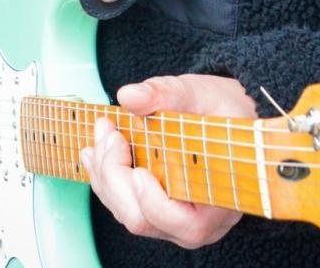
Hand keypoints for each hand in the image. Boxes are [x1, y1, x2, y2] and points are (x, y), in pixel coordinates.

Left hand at [82, 74, 253, 249]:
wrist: (223, 115)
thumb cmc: (219, 110)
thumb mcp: (198, 94)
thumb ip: (166, 94)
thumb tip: (130, 96)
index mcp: (222, 201)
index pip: (188, 224)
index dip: (155, 202)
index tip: (138, 169)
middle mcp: (200, 222)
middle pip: (145, 220)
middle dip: (116, 178)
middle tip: (109, 134)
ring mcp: (175, 220)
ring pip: (129, 214)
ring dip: (105, 175)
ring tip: (101, 135)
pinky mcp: (157, 211)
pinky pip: (125, 205)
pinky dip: (106, 178)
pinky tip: (96, 151)